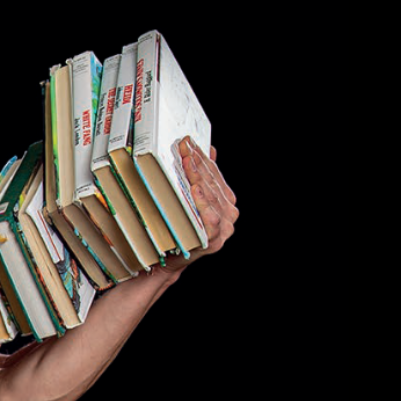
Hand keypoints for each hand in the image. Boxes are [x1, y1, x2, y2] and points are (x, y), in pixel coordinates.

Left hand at [176, 139, 236, 263]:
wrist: (172, 258)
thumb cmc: (180, 226)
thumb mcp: (190, 197)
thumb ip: (203, 176)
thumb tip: (210, 150)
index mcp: (225, 200)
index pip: (214, 173)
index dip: (201, 156)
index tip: (188, 142)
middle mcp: (228, 213)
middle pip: (212, 183)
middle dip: (197, 164)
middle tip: (184, 148)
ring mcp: (224, 227)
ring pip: (212, 198)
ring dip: (199, 178)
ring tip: (189, 163)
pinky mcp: (214, 240)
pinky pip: (210, 219)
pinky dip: (203, 204)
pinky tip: (196, 191)